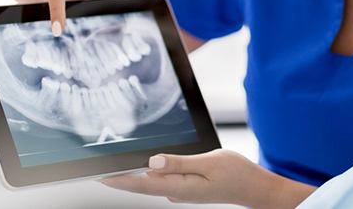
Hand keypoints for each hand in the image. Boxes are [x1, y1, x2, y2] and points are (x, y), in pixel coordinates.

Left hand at [101, 149, 315, 207]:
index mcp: (181, 187)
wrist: (254, 187)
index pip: (143, 183)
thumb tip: (153, 161)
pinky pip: (163, 180)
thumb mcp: (210, 163)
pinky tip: (146, 166)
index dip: (119, 179)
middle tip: (99, 169)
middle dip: (121, 178)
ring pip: (152, 182)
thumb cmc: (237, 173)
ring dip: (133, 176)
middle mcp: (178, 192)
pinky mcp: (188, 187)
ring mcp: (183, 191)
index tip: (99, 174)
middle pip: (143, 184)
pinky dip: (150, 173)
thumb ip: (180, 163)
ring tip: (116, 166)